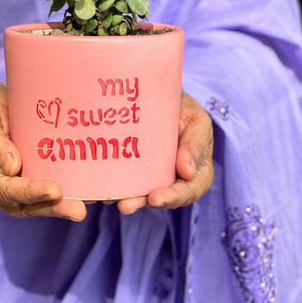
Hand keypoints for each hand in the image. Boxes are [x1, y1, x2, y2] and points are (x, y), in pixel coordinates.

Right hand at [0, 83, 86, 220]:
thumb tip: (11, 167)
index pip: (3, 188)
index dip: (29, 192)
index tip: (54, 190)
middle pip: (22, 204)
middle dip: (51, 208)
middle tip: (78, 210)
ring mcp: (10, 188)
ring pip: (35, 204)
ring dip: (60, 208)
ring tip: (84, 207)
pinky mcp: (26, 182)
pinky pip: (43, 194)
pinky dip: (63, 197)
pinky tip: (86, 195)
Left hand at [117, 92, 213, 213]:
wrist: (161, 97)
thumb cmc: (185, 110)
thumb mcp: (197, 121)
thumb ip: (196, 144)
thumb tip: (188, 172)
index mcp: (197, 171)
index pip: (190, 190)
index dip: (174, 197)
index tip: (156, 197)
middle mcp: (175, 179)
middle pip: (163, 199)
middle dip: (144, 202)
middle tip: (126, 205)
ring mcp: (154, 178)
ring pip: (143, 195)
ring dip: (128, 200)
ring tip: (113, 201)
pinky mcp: (135, 171)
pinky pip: (126, 183)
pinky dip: (116, 188)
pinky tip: (104, 192)